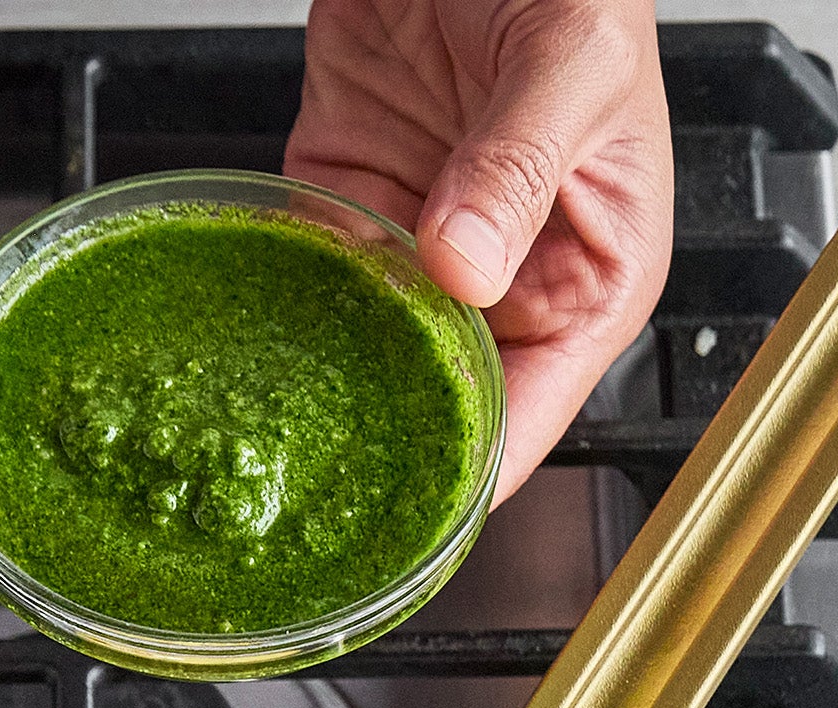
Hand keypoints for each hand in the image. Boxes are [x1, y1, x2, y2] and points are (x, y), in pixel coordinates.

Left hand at [288, 0, 672, 497]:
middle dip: (387, 452)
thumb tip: (462, 265)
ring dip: (321, 394)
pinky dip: (279, 314)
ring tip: (270, 448)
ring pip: (365, 355)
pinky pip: (310, 279)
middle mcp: (505, 279)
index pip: (532, 414)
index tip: (419, 516)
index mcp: (591, 277)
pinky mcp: (348, 199)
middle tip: (323, 500)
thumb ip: (518, 166)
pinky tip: (246, 359)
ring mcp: (421, 245)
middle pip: (441, 405)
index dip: (475, 471)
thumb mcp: (571, 62)